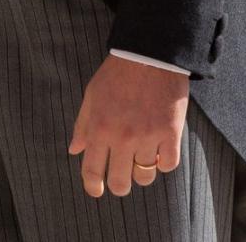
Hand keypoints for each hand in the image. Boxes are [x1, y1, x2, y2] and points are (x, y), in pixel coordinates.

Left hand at [68, 54, 187, 196]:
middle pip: (120, 183)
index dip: (93, 186)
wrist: (148, 54)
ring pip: (145, 177)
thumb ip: (83, 125)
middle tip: (122, 176)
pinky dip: (163, 162)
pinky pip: (168, 165)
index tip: (96, 190)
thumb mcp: (92, 95)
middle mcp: (122, 137)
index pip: (92, 171)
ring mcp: (148, 136)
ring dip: (142, 171)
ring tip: (141, 156)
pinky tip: (159, 150)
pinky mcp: (171, 133)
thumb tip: (74, 150)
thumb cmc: (117, 74)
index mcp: (100, 127)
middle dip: (119, 184)